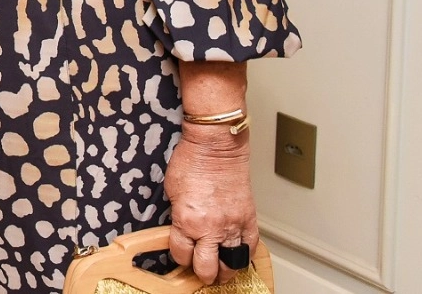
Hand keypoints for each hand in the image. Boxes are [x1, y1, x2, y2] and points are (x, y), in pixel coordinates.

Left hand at [165, 123, 258, 283]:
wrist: (216, 148)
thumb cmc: (192, 162)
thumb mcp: (171, 192)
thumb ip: (177, 216)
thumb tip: (180, 231)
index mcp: (187, 221)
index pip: (181, 254)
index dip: (179, 257)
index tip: (181, 256)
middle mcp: (211, 228)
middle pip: (207, 268)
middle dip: (202, 273)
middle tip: (200, 271)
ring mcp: (232, 226)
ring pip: (232, 264)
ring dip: (225, 271)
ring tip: (220, 271)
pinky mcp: (249, 220)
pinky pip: (250, 248)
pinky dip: (244, 256)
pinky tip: (237, 256)